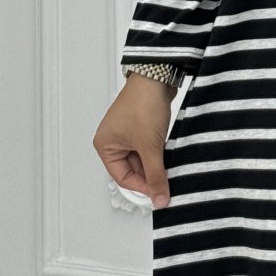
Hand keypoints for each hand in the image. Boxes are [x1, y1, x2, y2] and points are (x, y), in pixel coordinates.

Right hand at [92, 73, 173, 208]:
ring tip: (170, 168)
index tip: (159, 193)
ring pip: (143, 158)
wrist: (156, 77)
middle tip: (168, 182)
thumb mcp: (150, 146)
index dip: (142, 187)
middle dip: (150, 175)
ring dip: (156, 164)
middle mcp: (113, 140)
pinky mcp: (141, 127)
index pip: (123, 178)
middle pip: (133, 169)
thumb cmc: (143, 104)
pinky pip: (149, 147)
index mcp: (105, 146)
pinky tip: (170, 155)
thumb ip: (156, 175)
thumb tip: (160, 198)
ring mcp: (127, 133)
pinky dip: (159, 153)